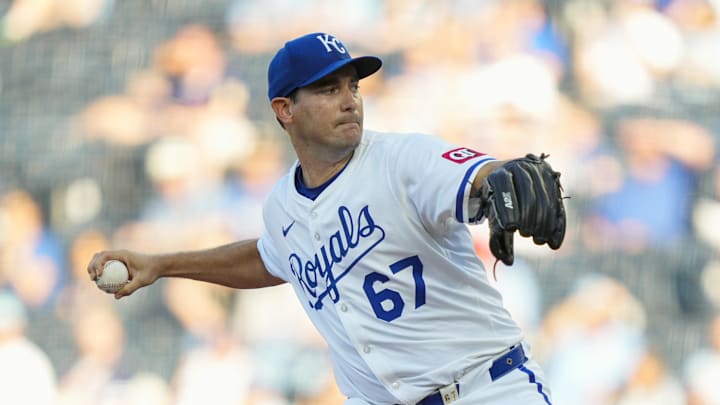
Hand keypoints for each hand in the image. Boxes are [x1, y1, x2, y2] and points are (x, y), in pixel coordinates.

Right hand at [87, 250, 159, 298]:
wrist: (159, 266)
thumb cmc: (152, 271)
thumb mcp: (142, 281)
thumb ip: (130, 288)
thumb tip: (115, 296)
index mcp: (123, 254)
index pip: (104, 255)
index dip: (97, 264)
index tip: (99, 275)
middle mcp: (119, 254)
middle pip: (98, 256)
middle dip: (92, 266)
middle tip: (93, 279)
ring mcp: (118, 258)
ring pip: (100, 260)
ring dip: (94, 268)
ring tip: (94, 280)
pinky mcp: (119, 264)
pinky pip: (107, 267)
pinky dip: (102, 273)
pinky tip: (102, 284)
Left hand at [480, 153, 565, 267]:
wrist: (507, 179)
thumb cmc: (497, 204)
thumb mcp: (492, 218)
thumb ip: (496, 239)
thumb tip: (508, 261)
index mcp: (498, 174)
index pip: (505, 191)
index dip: (508, 210)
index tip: (511, 228)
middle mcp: (518, 168)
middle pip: (528, 195)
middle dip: (529, 218)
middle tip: (527, 235)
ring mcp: (537, 171)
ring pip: (545, 198)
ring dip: (544, 223)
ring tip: (538, 240)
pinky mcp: (552, 178)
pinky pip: (557, 203)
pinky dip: (557, 225)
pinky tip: (554, 243)